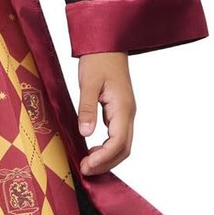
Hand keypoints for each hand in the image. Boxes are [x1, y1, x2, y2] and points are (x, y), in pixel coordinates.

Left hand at [75, 51, 134, 174]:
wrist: (107, 45)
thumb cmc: (98, 59)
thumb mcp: (87, 83)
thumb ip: (87, 108)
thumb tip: (86, 134)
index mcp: (122, 108)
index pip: (118, 142)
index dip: (104, 158)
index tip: (87, 166)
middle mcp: (128, 113)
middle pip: (124, 149)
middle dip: (106, 163)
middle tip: (84, 169)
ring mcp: (125, 113)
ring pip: (122, 145)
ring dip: (107, 158)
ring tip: (87, 163)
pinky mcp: (119, 112)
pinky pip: (117, 136)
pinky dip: (107, 148)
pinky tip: (92, 149)